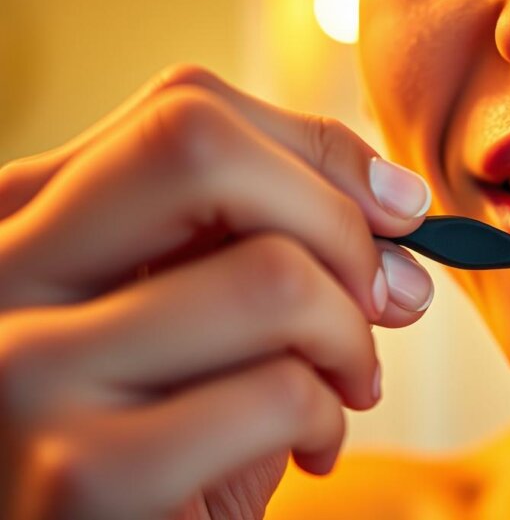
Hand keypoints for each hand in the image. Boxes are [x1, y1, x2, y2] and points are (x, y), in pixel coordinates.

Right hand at [0, 65, 434, 518]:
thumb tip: (397, 205)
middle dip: (336, 219)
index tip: (393, 213)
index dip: (319, 150)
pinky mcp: (80, 477)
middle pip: (199, 144)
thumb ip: (265, 240)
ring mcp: (21, 373)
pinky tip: (312, 450)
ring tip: (348, 386)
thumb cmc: (173, 442)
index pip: (185, 107)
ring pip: (270, 275)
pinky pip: (278, 391)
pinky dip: (330, 420)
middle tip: (382, 295)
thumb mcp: (207, 320)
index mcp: (26, 220)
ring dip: (352, 338)